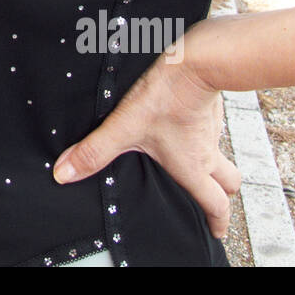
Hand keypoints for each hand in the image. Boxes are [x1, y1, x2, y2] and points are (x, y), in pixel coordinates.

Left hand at [51, 42, 240, 239]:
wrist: (193, 61)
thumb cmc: (164, 98)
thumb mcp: (123, 129)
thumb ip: (94, 152)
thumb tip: (65, 174)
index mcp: (193, 166)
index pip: (214, 203)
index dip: (217, 221)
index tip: (217, 232)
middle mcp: (207, 151)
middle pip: (229, 182)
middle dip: (223, 193)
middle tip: (216, 200)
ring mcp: (212, 128)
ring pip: (222, 152)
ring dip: (215, 160)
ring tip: (199, 160)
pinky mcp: (211, 105)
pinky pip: (213, 126)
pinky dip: (205, 131)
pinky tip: (188, 122)